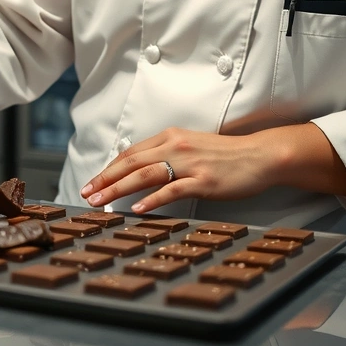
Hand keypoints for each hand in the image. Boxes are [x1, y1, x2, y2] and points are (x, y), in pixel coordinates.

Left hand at [78, 127, 274, 213]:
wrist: (259, 156)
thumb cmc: (226, 155)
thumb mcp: (191, 146)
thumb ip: (167, 155)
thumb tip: (141, 171)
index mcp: (170, 136)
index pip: (131, 153)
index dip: (109, 168)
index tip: (92, 182)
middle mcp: (176, 146)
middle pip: (131, 162)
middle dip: (105, 178)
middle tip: (86, 194)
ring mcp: (189, 163)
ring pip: (145, 175)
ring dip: (119, 188)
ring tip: (101, 202)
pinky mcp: (203, 181)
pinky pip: (172, 190)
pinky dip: (152, 199)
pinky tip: (137, 208)